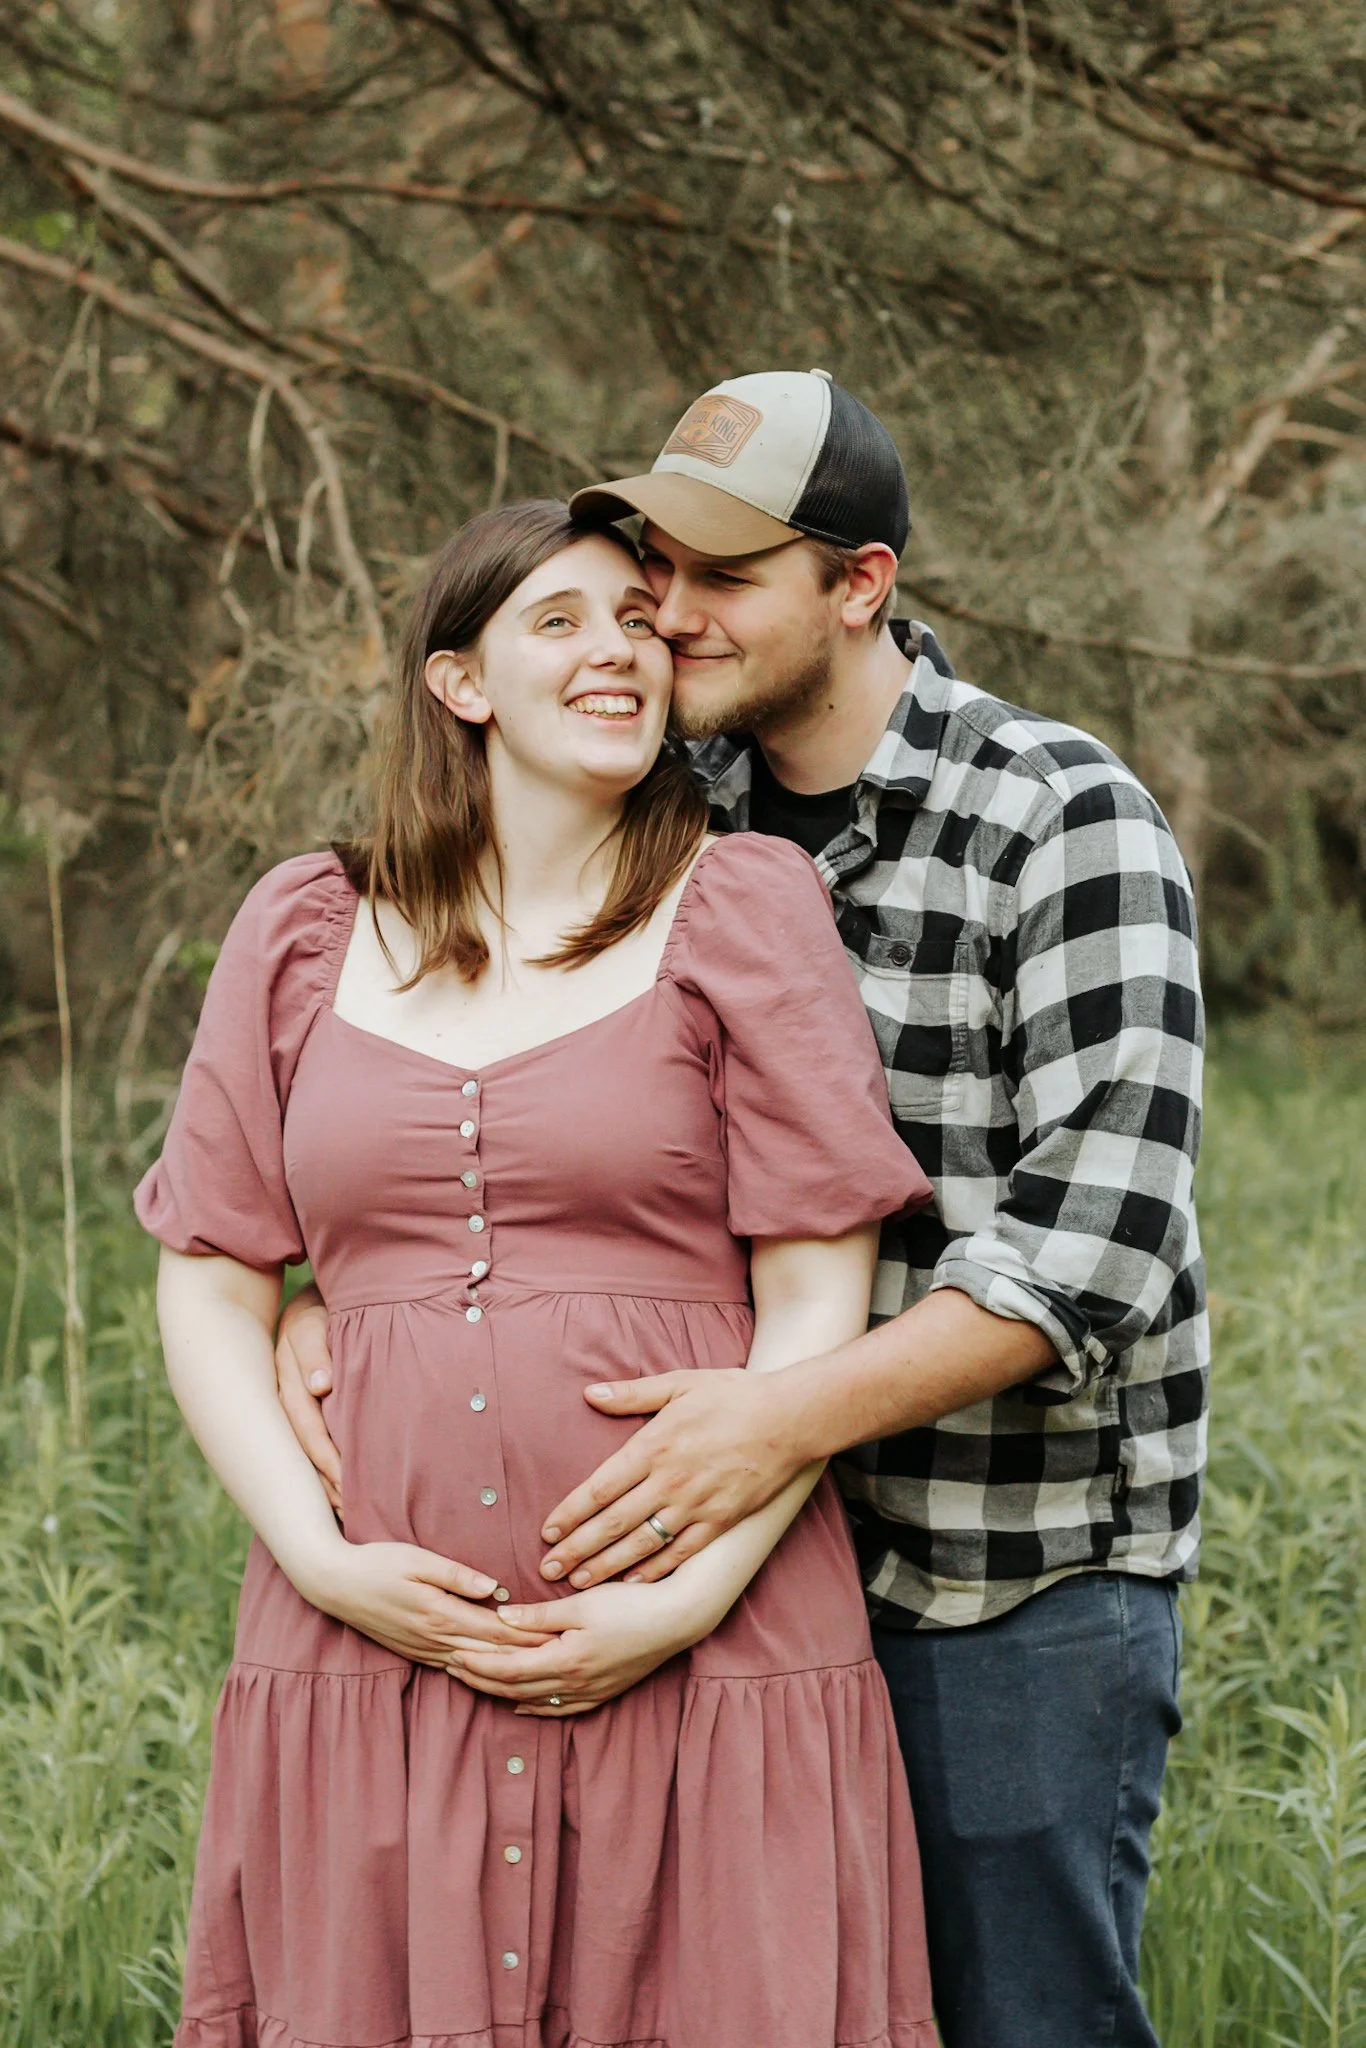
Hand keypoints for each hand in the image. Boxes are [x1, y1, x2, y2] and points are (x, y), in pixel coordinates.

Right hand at [275, 1285, 341, 1513]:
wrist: (318, 1297)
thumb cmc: (322, 1306)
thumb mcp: (313, 1319)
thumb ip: (314, 1349)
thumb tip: (321, 1386)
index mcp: (286, 1381)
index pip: (307, 1429)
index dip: (327, 1459)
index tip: (349, 1485)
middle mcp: (286, 1399)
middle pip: (303, 1451)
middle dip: (326, 1483)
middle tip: (351, 1513)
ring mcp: (294, 1404)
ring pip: (307, 1452)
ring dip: (325, 1482)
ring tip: (348, 1514)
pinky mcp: (306, 1404)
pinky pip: (314, 1441)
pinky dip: (326, 1465)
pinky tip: (341, 1488)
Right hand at [303, 1539, 552, 1668]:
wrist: (335, 1584)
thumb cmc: (377, 1563)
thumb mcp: (417, 1559)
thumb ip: (458, 1575)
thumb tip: (496, 1587)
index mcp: (440, 1614)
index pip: (497, 1630)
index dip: (530, 1635)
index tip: (560, 1637)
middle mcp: (435, 1639)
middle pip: (491, 1654)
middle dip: (528, 1658)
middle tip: (564, 1659)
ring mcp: (424, 1650)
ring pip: (475, 1668)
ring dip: (507, 1671)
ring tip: (540, 1673)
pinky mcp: (416, 1653)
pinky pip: (455, 1670)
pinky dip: (480, 1676)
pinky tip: (496, 1678)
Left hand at [449, 1579, 707, 1714]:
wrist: (677, 1620)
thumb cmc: (631, 1604)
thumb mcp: (581, 1603)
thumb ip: (539, 1615)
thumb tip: (500, 1617)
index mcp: (566, 1660)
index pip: (508, 1670)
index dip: (478, 1666)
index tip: (453, 1655)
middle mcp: (575, 1684)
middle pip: (516, 1689)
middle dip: (481, 1681)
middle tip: (453, 1669)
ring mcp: (590, 1692)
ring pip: (535, 1701)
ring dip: (502, 1694)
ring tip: (476, 1684)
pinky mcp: (603, 1692)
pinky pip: (560, 1709)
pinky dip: (535, 1707)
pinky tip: (522, 1704)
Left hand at [538, 1369, 804, 1589]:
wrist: (790, 1418)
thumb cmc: (734, 1395)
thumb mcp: (681, 1383)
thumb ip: (633, 1394)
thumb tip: (591, 1393)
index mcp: (654, 1446)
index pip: (599, 1488)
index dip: (570, 1513)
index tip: (547, 1532)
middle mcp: (669, 1481)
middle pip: (612, 1523)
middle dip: (577, 1549)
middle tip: (548, 1568)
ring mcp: (695, 1505)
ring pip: (641, 1544)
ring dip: (606, 1566)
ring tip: (578, 1582)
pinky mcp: (720, 1521)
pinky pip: (679, 1553)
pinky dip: (653, 1571)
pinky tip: (632, 1583)